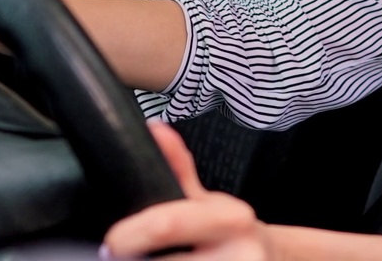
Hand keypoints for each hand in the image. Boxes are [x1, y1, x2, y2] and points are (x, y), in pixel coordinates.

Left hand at [103, 123, 271, 260]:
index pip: (167, 225)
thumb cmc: (233, 232)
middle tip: (118, 257)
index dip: (130, 235)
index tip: (112, 242)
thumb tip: (155, 132)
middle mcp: (237, 255)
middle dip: (132, 260)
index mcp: (230, 220)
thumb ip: (179, 169)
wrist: (269, 259)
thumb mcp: (209, 200)